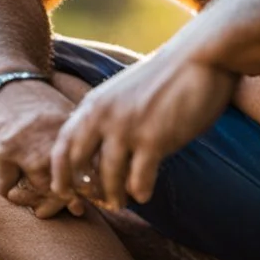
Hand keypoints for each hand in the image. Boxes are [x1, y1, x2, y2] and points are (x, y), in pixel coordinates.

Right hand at [0, 75, 90, 217]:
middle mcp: (53, 142)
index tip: (86, 201)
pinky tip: (16, 188)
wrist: (11, 84)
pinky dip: (10, 193)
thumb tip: (81, 209)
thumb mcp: (70, 125)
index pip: (88, 178)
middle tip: (62, 206)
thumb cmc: (45, 109)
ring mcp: (28, 146)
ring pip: (35, 193)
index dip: (89, 196)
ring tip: (38, 202)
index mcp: (74, 136)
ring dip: (35, 202)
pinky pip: (6, 188)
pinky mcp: (3, 149)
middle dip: (62, 204)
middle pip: (63, 190)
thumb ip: (82, 158)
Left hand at [50, 46, 237, 210]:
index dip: (60, 171)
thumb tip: (100, 146)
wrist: (200, 56)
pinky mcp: (154, 139)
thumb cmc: (167, 75)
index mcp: (95, 103)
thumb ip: (109, 114)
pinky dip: (140, 192)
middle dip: (83, 189)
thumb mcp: (124, 91)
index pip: (63, 144)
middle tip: (94, 202)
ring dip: (113, 196)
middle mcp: (105, 116)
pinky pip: (139, 180)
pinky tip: (145, 194)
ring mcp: (128, 128)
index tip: (66, 190)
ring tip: (120, 203)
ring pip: (109, 178)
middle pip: (78, 165)